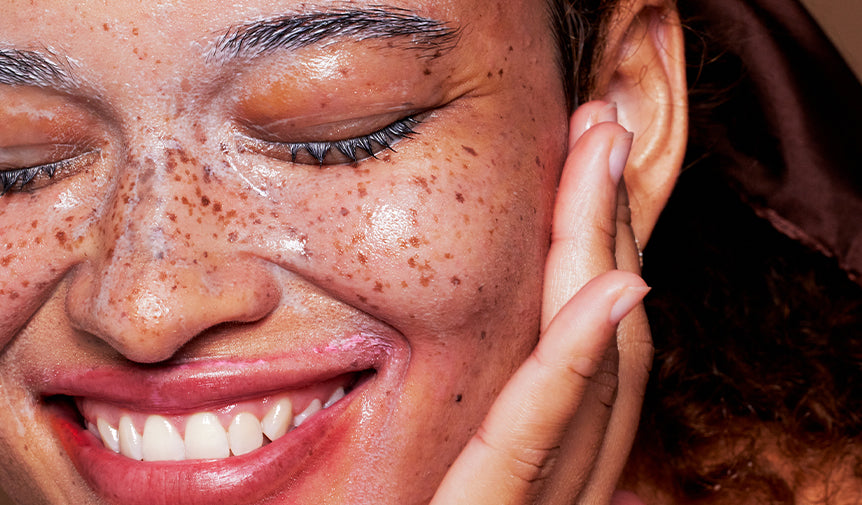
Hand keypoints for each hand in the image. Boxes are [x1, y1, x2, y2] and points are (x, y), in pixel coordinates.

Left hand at [430, 101, 651, 504]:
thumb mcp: (450, 470)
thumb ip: (483, 425)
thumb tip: (511, 345)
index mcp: (552, 458)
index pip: (592, 343)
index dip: (600, 246)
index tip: (590, 160)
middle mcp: (568, 474)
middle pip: (607, 335)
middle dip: (609, 223)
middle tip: (603, 127)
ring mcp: (548, 500)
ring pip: (598, 368)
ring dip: (601, 254)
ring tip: (602, 159)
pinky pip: (534, 431)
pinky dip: (576, 357)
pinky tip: (615, 288)